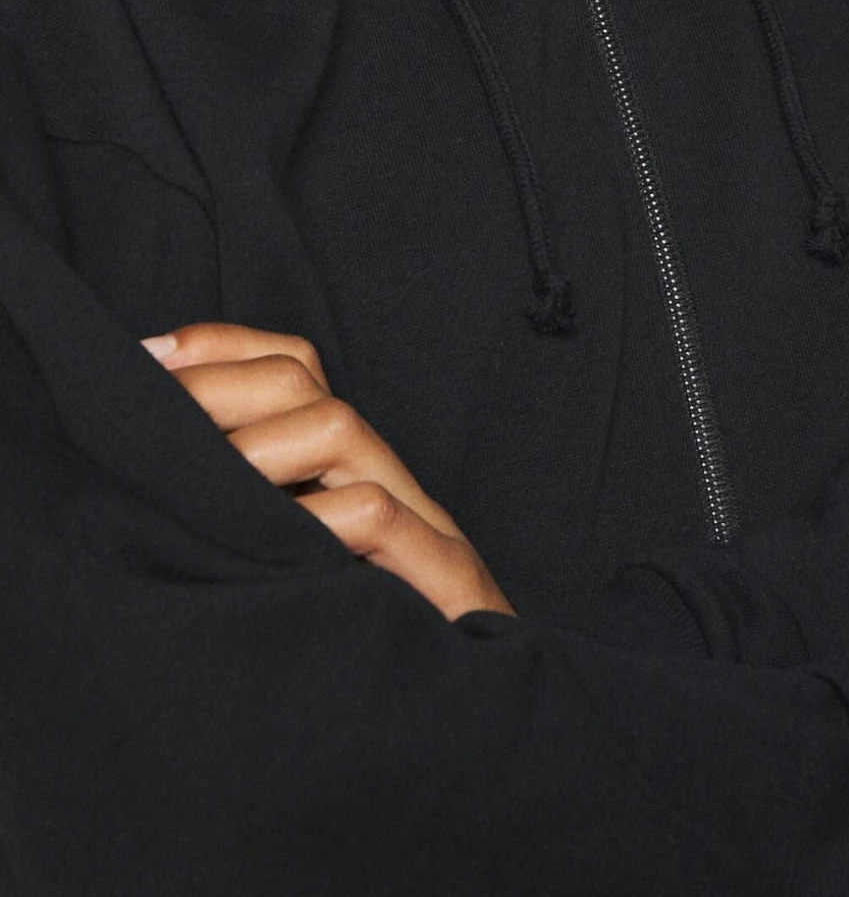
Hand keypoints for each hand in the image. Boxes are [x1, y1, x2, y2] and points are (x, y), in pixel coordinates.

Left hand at [141, 321, 514, 624]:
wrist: (471, 735)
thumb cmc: (360, 659)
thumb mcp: (289, 577)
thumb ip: (245, 521)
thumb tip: (148, 473)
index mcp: (345, 474)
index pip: (290, 365)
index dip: (218, 349)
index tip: (142, 359)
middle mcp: (381, 480)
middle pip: (304, 383)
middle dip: (214, 386)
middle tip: (143, 424)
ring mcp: (416, 523)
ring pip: (340, 428)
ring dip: (253, 450)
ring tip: (202, 497)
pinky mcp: (442, 576)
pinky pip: (374, 514)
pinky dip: (314, 516)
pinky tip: (268, 550)